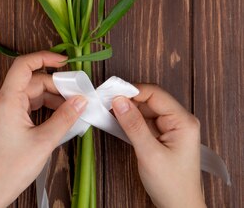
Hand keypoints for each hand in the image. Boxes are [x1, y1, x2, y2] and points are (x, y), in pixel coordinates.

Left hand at [0, 52, 87, 206]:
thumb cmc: (10, 167)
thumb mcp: (44, 141)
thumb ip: (64, 118)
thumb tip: (80, 101)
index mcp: (7, 100)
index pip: (23, 65)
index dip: (44, 57)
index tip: (64, 60)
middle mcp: (2, 101)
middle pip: (32, 81)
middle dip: (56, 85)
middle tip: (78, 94)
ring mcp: (3, 111)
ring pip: (31, 94)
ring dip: (51, 97)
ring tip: (73, 108)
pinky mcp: (6, 121)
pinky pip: (27, 105)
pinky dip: (43, 107)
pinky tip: (59, 116)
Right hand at [112, 85, 204, 207]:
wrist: (179, 207)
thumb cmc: (172, 185)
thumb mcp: (149, 154)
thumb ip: (134, 125)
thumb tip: (119, 101)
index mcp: (183, 122)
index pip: (155, 94)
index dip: (132, 91)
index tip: (110, 93)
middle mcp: (179, 121)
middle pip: (149, 100)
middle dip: (127, 100)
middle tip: (104, 102)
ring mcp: (170, 128)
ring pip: (144, 110)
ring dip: (127, 110)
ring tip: (107, 111)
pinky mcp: (162, 136)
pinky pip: (143, 121)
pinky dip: (129, 120)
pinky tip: (116, 121)